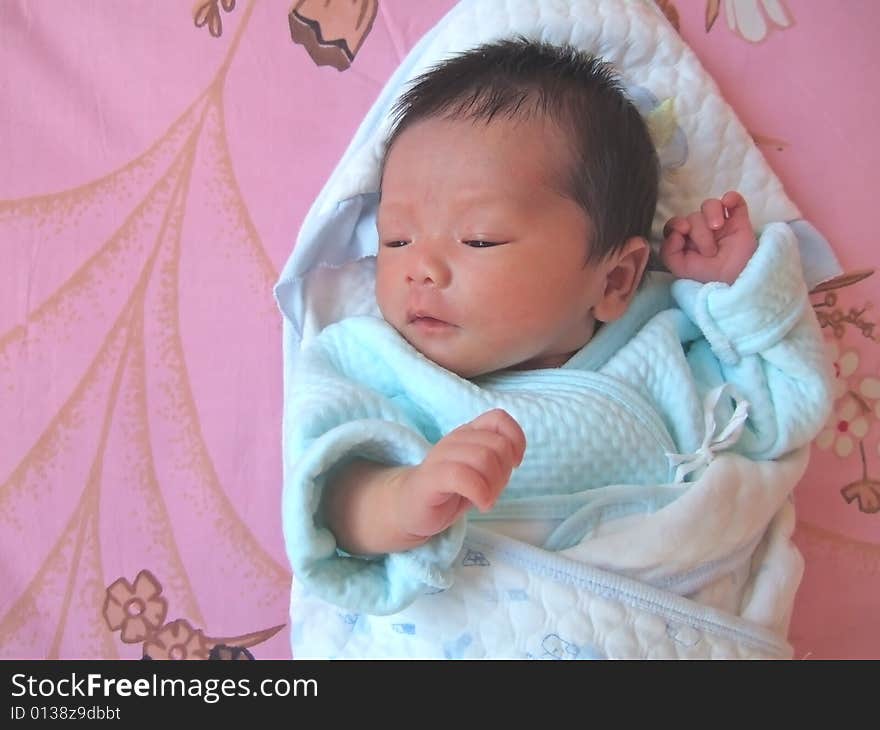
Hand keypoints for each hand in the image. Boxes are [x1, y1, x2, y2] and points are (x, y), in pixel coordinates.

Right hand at [394, 409, 525, 542]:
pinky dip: (480, 493)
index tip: (514, 464)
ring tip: (485, 499)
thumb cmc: (449, 489)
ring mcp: (441, 456)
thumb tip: (514, 458)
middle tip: (494, 490)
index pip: (498, 418)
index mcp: (468, 433)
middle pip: (498, 445)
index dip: (516, 439)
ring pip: (484, 458)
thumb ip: (497, 459)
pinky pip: (463, 476)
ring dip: (494, 486)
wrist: (408, 507)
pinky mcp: (431, 477)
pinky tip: (480, 504)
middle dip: (505, 472)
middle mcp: (455, 439)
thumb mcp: (480, 471)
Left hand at [661, 191, 756, 284]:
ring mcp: (720, 223)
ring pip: (710, 205)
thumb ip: (668, 252)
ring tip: (718, 228)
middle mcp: (701, 230)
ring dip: (712, 214)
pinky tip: (728, 204)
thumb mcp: (681, 269)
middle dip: (699, 233)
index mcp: (685, 240)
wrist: (738, 279)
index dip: (676, 224)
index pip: (675, 224)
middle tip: (710, 251)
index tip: (684, 230)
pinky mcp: (739, 219)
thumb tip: (673, 232)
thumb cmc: (708, 275)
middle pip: (693, 216)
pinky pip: (734, 199)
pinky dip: (731, 198)